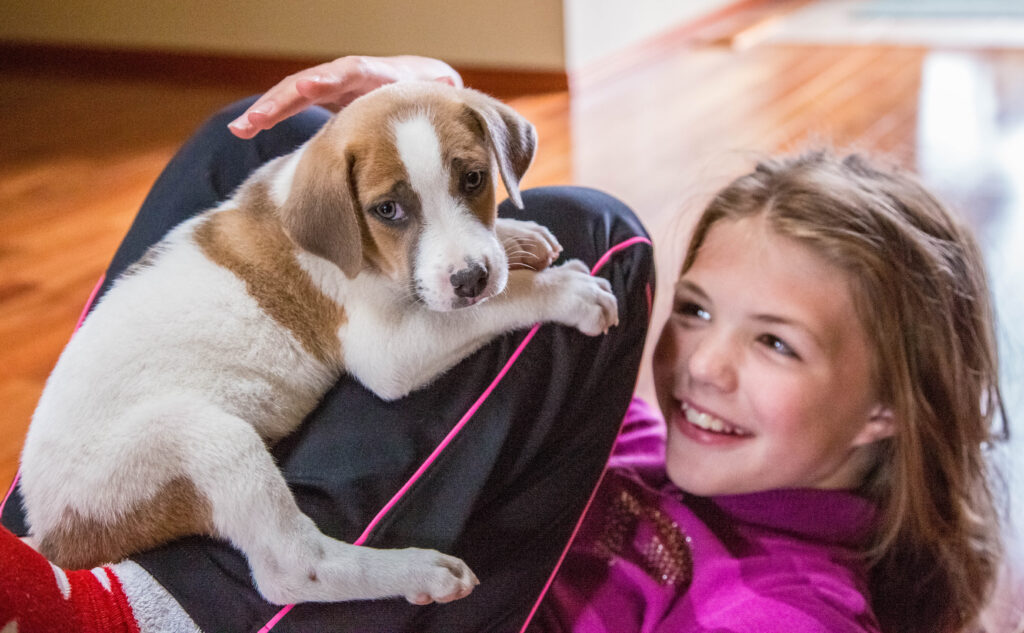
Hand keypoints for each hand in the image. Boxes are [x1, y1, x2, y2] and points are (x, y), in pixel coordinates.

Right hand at [228, 55, 462, 138]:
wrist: (430, 99)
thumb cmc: (439, 112)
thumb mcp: (449, 110)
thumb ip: (456, 114)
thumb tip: (478, 129)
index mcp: (387, 80)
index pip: (357, 74)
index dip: (335, 81)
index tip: (313, 88)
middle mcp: (359, 81)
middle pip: (319, 81)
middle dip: (291, 96)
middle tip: (262, 114)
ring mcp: (339, 90)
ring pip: (299, 92)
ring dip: (271, 107)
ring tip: (243, 127)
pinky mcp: (328, 103)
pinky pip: (293, 106)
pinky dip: (270, 115)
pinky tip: (241, 132)